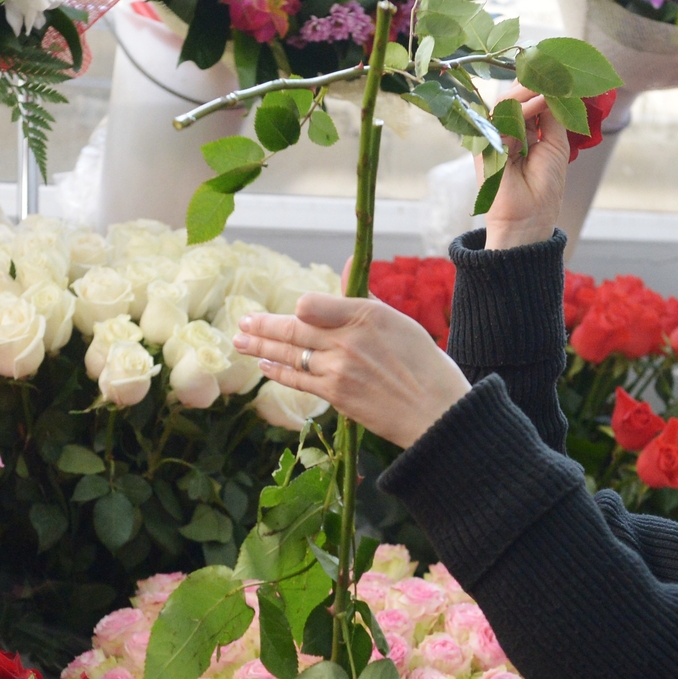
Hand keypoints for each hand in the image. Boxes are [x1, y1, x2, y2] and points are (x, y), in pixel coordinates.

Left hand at [235, 294, 470, 449]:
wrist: (437, 414)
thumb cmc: (425, 366)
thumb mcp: (399, 322)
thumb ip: (364, 296)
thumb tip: (347, 264)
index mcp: (366, 315)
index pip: (312, 304)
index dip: (300, 309)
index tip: (292, 311)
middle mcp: (348, 339)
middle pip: (294, 329)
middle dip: (263, 326)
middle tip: (242, 322)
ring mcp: (339, 369)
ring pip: (290, 354)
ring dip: (261, 348)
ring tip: (240, 342)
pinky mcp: (336, 395)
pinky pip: (298, 380)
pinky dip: (279, 372)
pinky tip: (265, 366)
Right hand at [482, 86, 574, 250]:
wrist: (529, 217)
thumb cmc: (545, 187)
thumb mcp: (556, 143)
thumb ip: (553, 115)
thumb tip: (554, 86)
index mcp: (524, 133)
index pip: (529, 100)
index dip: (541, 85)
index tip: (561, 73)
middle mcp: (507, 131)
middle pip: (516, 96)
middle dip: (536, 82)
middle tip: (556, 73)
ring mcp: (494, 136)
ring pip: (508, 102)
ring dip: (532, 91)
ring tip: (551, 88)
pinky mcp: (485, 143)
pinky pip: (503, 116)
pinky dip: (524, 106)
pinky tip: (540, 101)